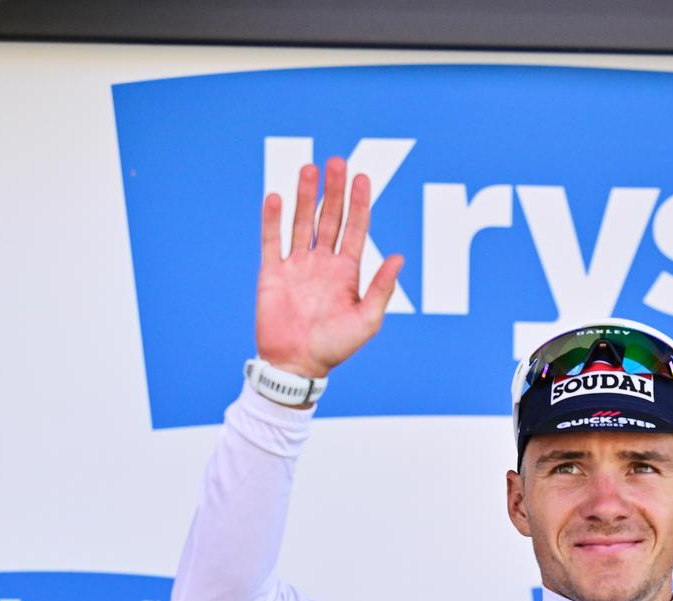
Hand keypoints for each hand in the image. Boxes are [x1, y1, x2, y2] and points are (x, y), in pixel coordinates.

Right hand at [256, 156, 404, 379]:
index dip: (359, 203)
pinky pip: (272, 241)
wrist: (297, 366)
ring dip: (306, 196)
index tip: (362, 177)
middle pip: (329, 218)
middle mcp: (322, 263)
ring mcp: (296, 266)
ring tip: (309, 168)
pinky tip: (277, 197)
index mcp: (347, 272)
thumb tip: (400, 257)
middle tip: (336, 161)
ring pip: (302, 222)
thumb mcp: (367, 320)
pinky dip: (273, 219)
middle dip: (334, 191)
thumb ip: (382, 288)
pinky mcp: (272, 273)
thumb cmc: (335, 348)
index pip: (355, 229)